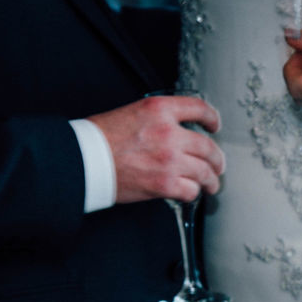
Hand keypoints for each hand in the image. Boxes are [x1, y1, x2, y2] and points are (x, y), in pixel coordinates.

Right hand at [88, 95, 225, 204]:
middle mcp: (169, 133)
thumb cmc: (100, 138)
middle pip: (209, 147)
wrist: (83, 160)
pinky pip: (191, 190)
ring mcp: (169, 160)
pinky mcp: (164, 183)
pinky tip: (190, 192)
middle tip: (218, 165)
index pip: (199, 109)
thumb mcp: (132, 113)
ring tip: (211, 184)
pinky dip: (192, 193)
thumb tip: (178, 131)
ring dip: (211, 180)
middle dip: (217, 159)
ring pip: (205, 172)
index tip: (215, 125)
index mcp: (160, 110)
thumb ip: (159, 119)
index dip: (212, 118)